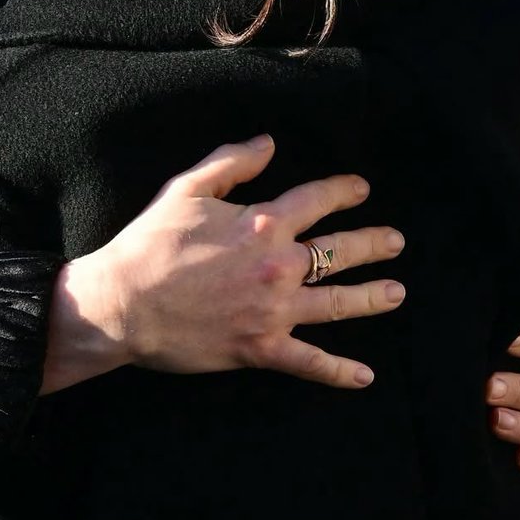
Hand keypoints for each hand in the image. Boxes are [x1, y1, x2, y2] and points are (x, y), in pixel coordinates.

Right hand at [41, 135, 405, 394]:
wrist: (121, 304)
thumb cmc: (150, 244)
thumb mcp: (187, 189)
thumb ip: (231, 162)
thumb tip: (269, 143)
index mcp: (263, 223)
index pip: (318, 201)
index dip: (344, 192)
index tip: (361, 189)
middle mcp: (278, 266)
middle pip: (340, 251)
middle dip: (373, 243)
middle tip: (395, 241)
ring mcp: (274, 310)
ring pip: (337, 303)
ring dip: (372, 297)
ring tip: (397, 292)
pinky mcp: (260, 348)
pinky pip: (308, 362)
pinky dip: (338, 372)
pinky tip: (364, 377)